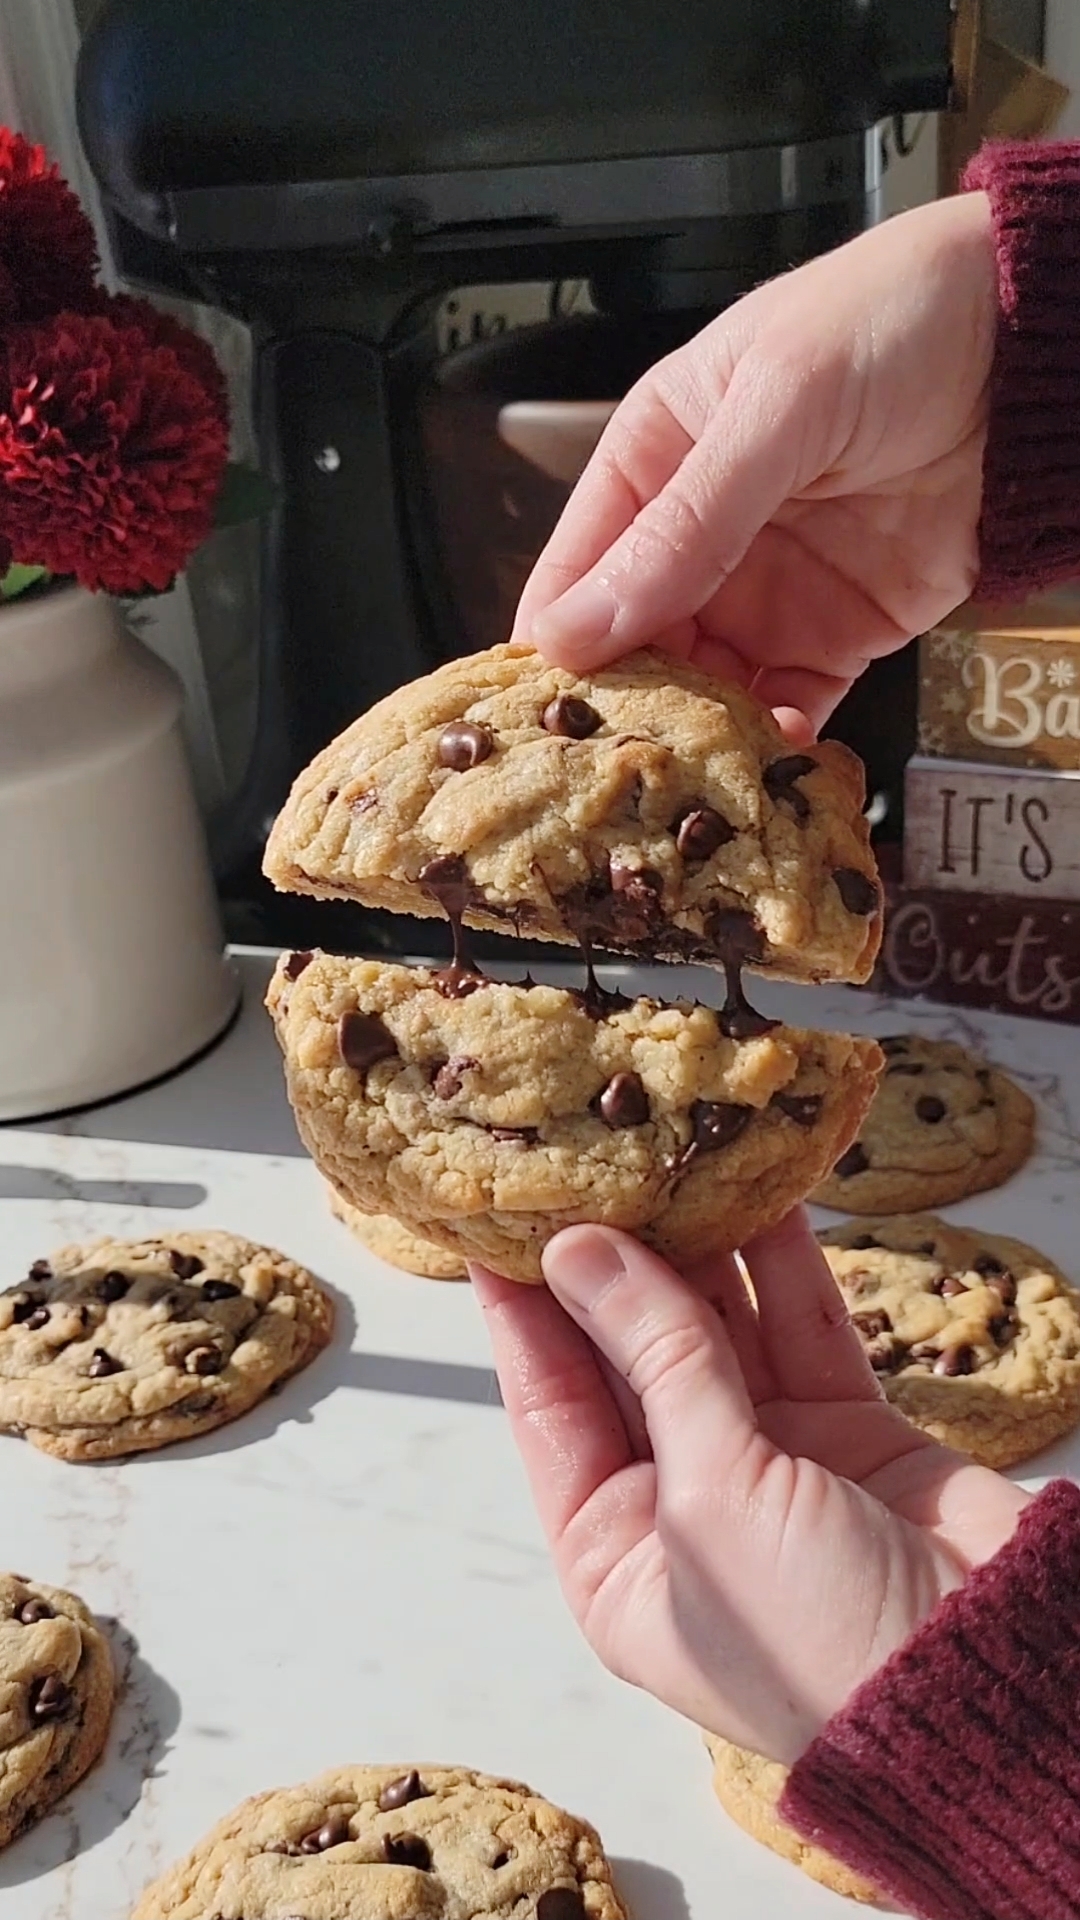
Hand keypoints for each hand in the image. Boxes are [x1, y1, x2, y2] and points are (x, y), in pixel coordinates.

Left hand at [471, 1211, 1027, 1762]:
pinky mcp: (846, 1431)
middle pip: (628, 1361)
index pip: (550, 1409)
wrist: (989, 1674)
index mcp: (616, 1560)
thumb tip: (582, 1253)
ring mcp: (768, 1466)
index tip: (501, 1221)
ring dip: (698, 1251)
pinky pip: (801, 1328)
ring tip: (664, 1161)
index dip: (526, 1314)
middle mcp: (682, 1510)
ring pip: (717, 1332)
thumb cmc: (821, 1644)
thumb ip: (656, 1359)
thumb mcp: (711, 1498)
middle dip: (613, 1266)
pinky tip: (760, 1193)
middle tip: (587, 1167)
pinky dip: (783, 1263)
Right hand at [513, 193, 996, 736]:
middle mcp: (697, 539)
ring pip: (704, 690)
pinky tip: (768, 768)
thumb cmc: (890, 324)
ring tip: (693, 779)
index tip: (543, 712)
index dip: (557, 644)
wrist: (1026, 347)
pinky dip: (775, 746)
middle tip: (619, 772)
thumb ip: (686, 525)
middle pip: (634, 647)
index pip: (575, 571)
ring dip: (698, 737)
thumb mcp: (774, 408)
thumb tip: (582, 627)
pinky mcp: (834, 636)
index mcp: (652, 463)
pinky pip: (787, 708)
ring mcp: (764, 593)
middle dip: (626, 709)